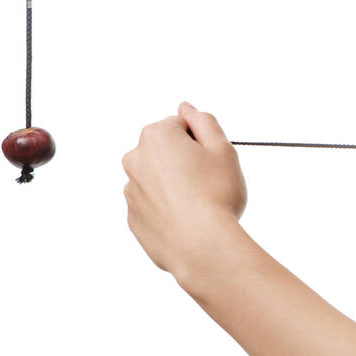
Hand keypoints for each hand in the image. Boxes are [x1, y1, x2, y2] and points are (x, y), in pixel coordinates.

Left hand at [122, 102, 247, 279]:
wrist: (202, 247)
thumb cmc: (216, 197)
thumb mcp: (223, 150)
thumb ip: (204, 121)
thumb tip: (186, 108)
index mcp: (157, 136)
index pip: (181, 125)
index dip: (201, 142)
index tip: (212, 161)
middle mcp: (136, 159)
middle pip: (165, 150)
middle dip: (184, 161)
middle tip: (208, 182)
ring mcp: (131, 190)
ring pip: (158, 178)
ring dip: (175, 185)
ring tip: (199, 205)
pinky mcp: (133, 217)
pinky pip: (153, 205)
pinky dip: (168, 209)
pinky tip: (187, 220)